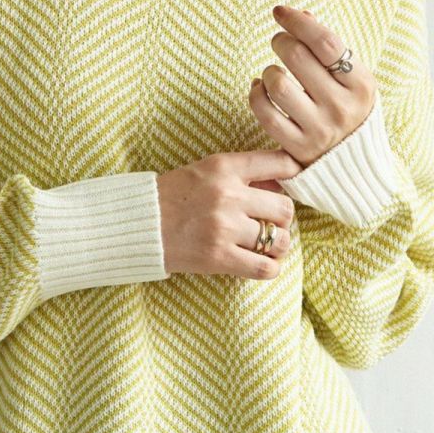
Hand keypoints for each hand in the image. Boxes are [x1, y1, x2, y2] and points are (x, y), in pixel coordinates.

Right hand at [156, 149, 301, 279]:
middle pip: (286, 209)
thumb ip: (243, 173)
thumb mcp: (207, 170)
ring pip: (279, 240)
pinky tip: (261, 263)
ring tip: (266, 246)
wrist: (138, 225)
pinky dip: (269, 268)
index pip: (282, 164)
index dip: (295, 174)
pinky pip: (264, 268)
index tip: (291, 185)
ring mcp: (224, 227)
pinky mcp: (219, 257)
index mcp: (225, 167)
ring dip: (278, 246)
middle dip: (282, 219)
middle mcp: (228, 195)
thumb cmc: (173, 196)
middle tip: (270, 224)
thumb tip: (284, 181)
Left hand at [248, 4, 378, 165]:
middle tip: (279, 41)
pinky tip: (260, 88)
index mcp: (361, 85)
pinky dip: (256, 95)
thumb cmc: (349, 108)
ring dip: (269, 70)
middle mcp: (342, 108)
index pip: (326, 42)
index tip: (280, 12)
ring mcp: (319, 130)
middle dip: (281, 41)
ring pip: (278, 85)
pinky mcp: (297, 149)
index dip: (298, 22)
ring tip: (273, 71)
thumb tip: (301, 15)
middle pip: (299, 57)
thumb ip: (329, 47)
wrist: (355, 164)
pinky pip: (265, 114)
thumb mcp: (352, 78)